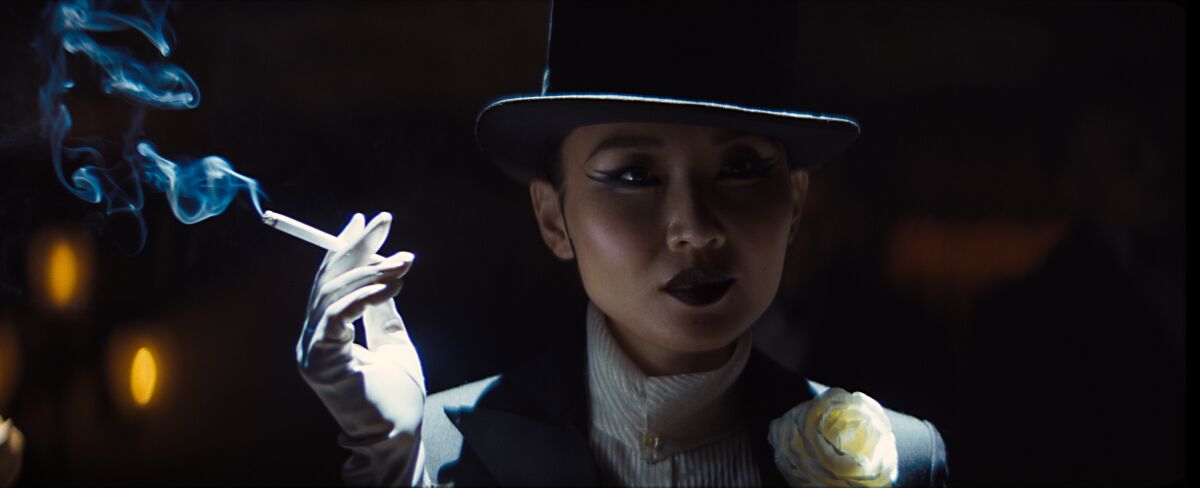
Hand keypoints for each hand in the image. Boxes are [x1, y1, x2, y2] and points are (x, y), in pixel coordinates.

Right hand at [297, 212, 424, 440]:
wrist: (394, 436)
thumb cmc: (396, 397)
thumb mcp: (394, 341)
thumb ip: (383, 310)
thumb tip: (385, 274)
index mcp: (327, 333)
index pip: (332, 281)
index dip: (347, 248)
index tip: (368, 221)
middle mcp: (313, 337)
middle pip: (328, 279)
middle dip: (356, 245)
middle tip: (384, 221)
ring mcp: (312, 349)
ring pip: (333, 292)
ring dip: (371, 270)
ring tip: (403, 261)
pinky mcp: (320, 360)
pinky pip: (338, 314)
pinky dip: (365, 294)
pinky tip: (392, 284)